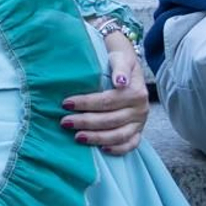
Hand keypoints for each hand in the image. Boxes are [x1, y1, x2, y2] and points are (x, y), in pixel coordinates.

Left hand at [61, 34, 148, 154]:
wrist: (128, 64)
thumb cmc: (118, 60)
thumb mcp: (120, 57)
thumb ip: (120, 67)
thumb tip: (120, 82)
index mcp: (136, 92)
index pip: (107, 101)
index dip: (86, 103)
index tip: (66, 103)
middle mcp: (140, 109)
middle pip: (110, 120)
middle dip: (85, 122)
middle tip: (65, 122)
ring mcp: (140, 122)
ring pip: (119, 135)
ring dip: (97, 137)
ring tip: (77, 137)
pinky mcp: (138, 130)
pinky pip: (131, 144)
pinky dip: (118, 149)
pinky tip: (101, 149)